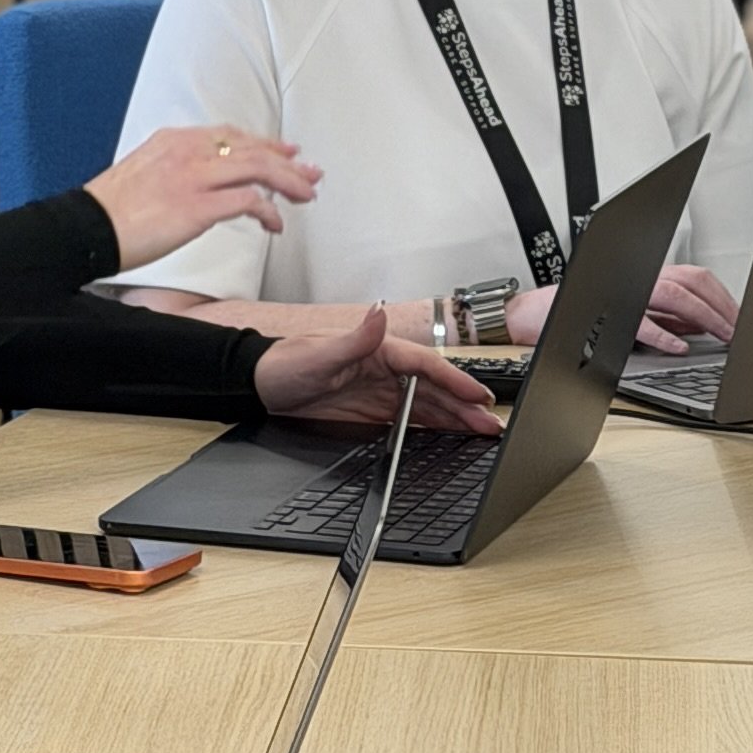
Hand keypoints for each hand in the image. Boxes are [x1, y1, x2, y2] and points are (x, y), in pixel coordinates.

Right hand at [84, 125, 319, 268]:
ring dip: (289, 181)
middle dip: (288, 161)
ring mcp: (193, 177)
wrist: (84, 229)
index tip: (287, 152)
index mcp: (173, 140)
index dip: (264, 143)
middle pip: (252, 148)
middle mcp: (187, 151)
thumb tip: (195, 185)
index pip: (231, 135)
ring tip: (306, 195)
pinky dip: (268, 211)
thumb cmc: (109, 212)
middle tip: (312, 173)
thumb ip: (173, 169)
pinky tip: (275, 225)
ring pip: (258, 168)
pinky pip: (248, 202)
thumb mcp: (143, 173)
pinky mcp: (196, 207)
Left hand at [254, 305, 502, 434]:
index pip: (426, 366)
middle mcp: (385, 370)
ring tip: (481, 432)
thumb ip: (354, 340)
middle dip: (464, 406)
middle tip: (490, 424)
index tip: (478, 395)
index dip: (455, 381)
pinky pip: (409, 421)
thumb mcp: (319, 354)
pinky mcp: (372, 411)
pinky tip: (450, 437)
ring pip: (427, 406)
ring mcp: (381, 392)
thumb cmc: (285, 363)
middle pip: (434, 389)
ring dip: (454, 419)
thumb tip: (379, 315)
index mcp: (379, 349)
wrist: (261, 386)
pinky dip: (433, 429)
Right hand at [507, 259, 737, 357]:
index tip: (742, 319)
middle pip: (691, 281)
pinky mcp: (607, 311)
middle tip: (739, 331)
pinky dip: (663, 333)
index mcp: (647, 273)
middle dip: (721, 306)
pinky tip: (679, 345)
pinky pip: (640, 320)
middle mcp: (638, 276)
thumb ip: (666, 315)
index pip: (696, 278)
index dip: (723, 297)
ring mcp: (623, 291)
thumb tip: (701, 325)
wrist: (537, 314)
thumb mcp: (634, 310)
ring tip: (723, 336)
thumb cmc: (585, 312)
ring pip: (673, 295)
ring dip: (704, 316)